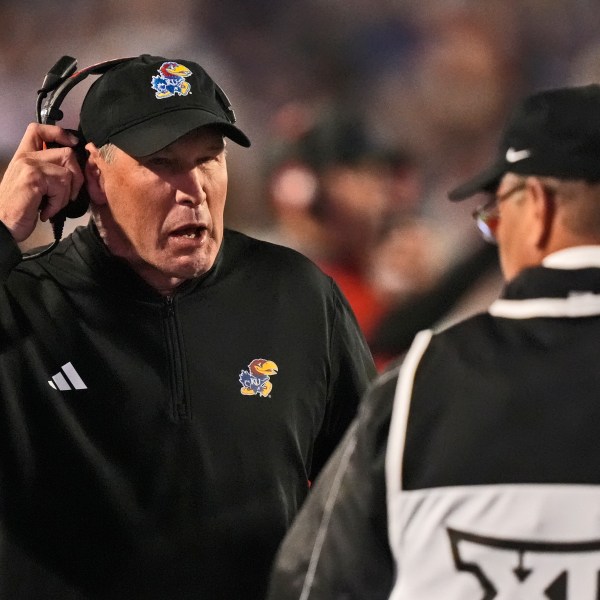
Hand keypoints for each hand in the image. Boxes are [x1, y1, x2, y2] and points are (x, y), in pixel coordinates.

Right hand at [0, 123, 83, 241]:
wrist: (2, 225)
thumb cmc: (20, 209)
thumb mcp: (34, 185)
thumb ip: (49, 171)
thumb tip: (75, 169)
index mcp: (24, 156)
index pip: (40, 129)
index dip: (60, 133)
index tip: (73, 143)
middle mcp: (25, 157)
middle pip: (67, 153)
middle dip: (76, 178)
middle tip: (68, 195)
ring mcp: (29, 166)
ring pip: (68, 172)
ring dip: (67, 194)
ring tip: (53, 205)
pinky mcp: (33, 178)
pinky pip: (62, 186)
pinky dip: (59, 203)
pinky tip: (46, 211)